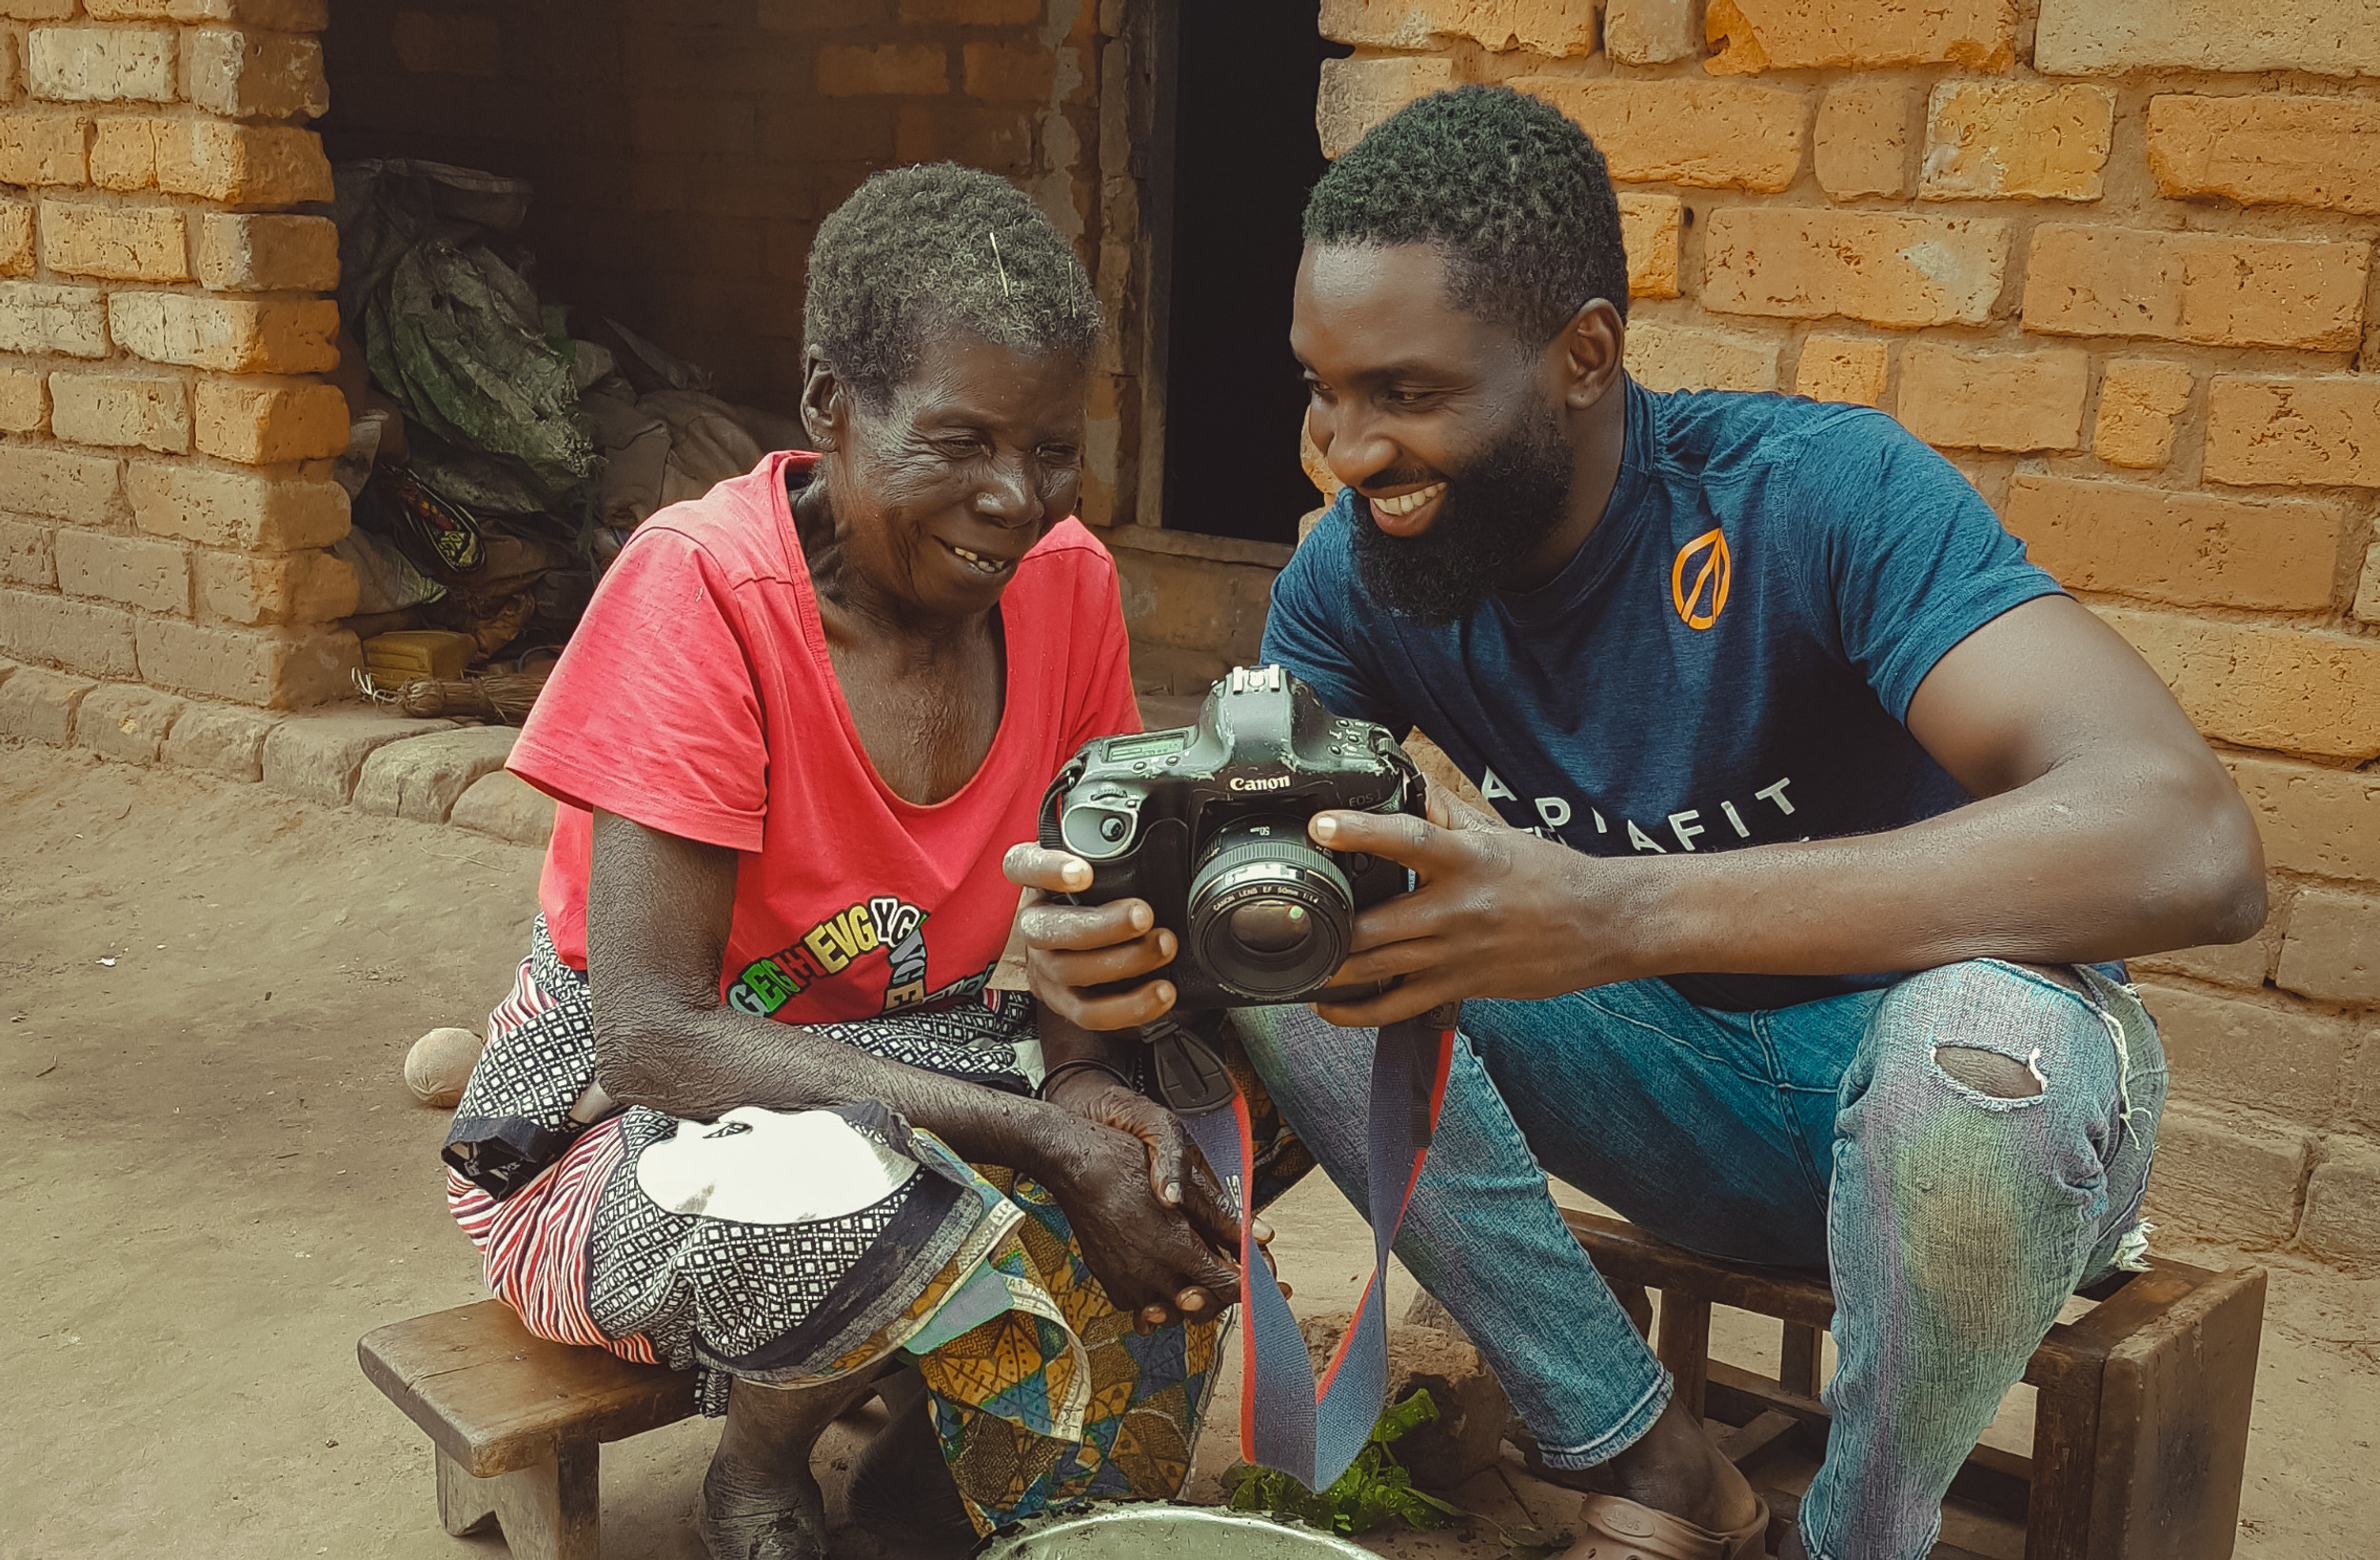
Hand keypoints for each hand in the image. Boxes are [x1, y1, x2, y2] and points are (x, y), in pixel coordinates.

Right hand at [1003, 843, 1178, 1029]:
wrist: (1089, 946)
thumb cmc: (1102, 897)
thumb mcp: (1105, 868)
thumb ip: (1121, 853)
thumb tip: (1174, 833)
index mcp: (1037, 882)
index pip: (1021, 866)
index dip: (1047, 870)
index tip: (1082, 872)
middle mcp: (1033, 924)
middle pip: (1049, 929)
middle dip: (1101, 925)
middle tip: (1143, 914)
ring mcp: (1045, 967)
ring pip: (1070, 971)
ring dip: (1124, 962)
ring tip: (1164, 946)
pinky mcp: (1063, 1003)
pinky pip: (1090, 1013)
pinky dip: (1130, 1006)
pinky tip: (1162, 992)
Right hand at [1036, 1108, 1243, 1333]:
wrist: (1073, 1163)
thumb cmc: (1124, 1161)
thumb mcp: (1184, 1181)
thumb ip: (1223, 1214)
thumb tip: (1259, 1235)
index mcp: (1175, 1245)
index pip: (1225, 1285)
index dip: (1246, 1283)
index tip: (1255, 1276)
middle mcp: (1150, 1270)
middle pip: (1201, 1307)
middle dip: (1219, 1294)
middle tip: (1226, 1273)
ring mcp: (1126, 1279)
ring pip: (1170, 1312)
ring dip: (1187, 1299)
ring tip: (1195, 1278)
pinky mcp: (1108, 1280)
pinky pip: (1139, 1305)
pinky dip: (1155, 1298)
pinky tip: (1162, 1278)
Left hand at [1306, 779, 1645, 1028]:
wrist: (1602, 925)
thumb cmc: (1548, 875)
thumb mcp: (1497, 833)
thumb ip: (1444, 811)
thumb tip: (1402, 781)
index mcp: (1466, 861)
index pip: (1409, 839)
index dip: (1362, 832)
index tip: (1322, 825)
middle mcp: (1457, 909)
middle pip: (1375, 924)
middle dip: (1325, 927)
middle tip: (1278, 918)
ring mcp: (1456, 955)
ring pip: (1377, 968)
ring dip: (1329, 969)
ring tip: (1289, 961)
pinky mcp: (1459, 987)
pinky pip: (1397, 1008)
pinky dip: (1357, 1012)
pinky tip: (1327, 1005)